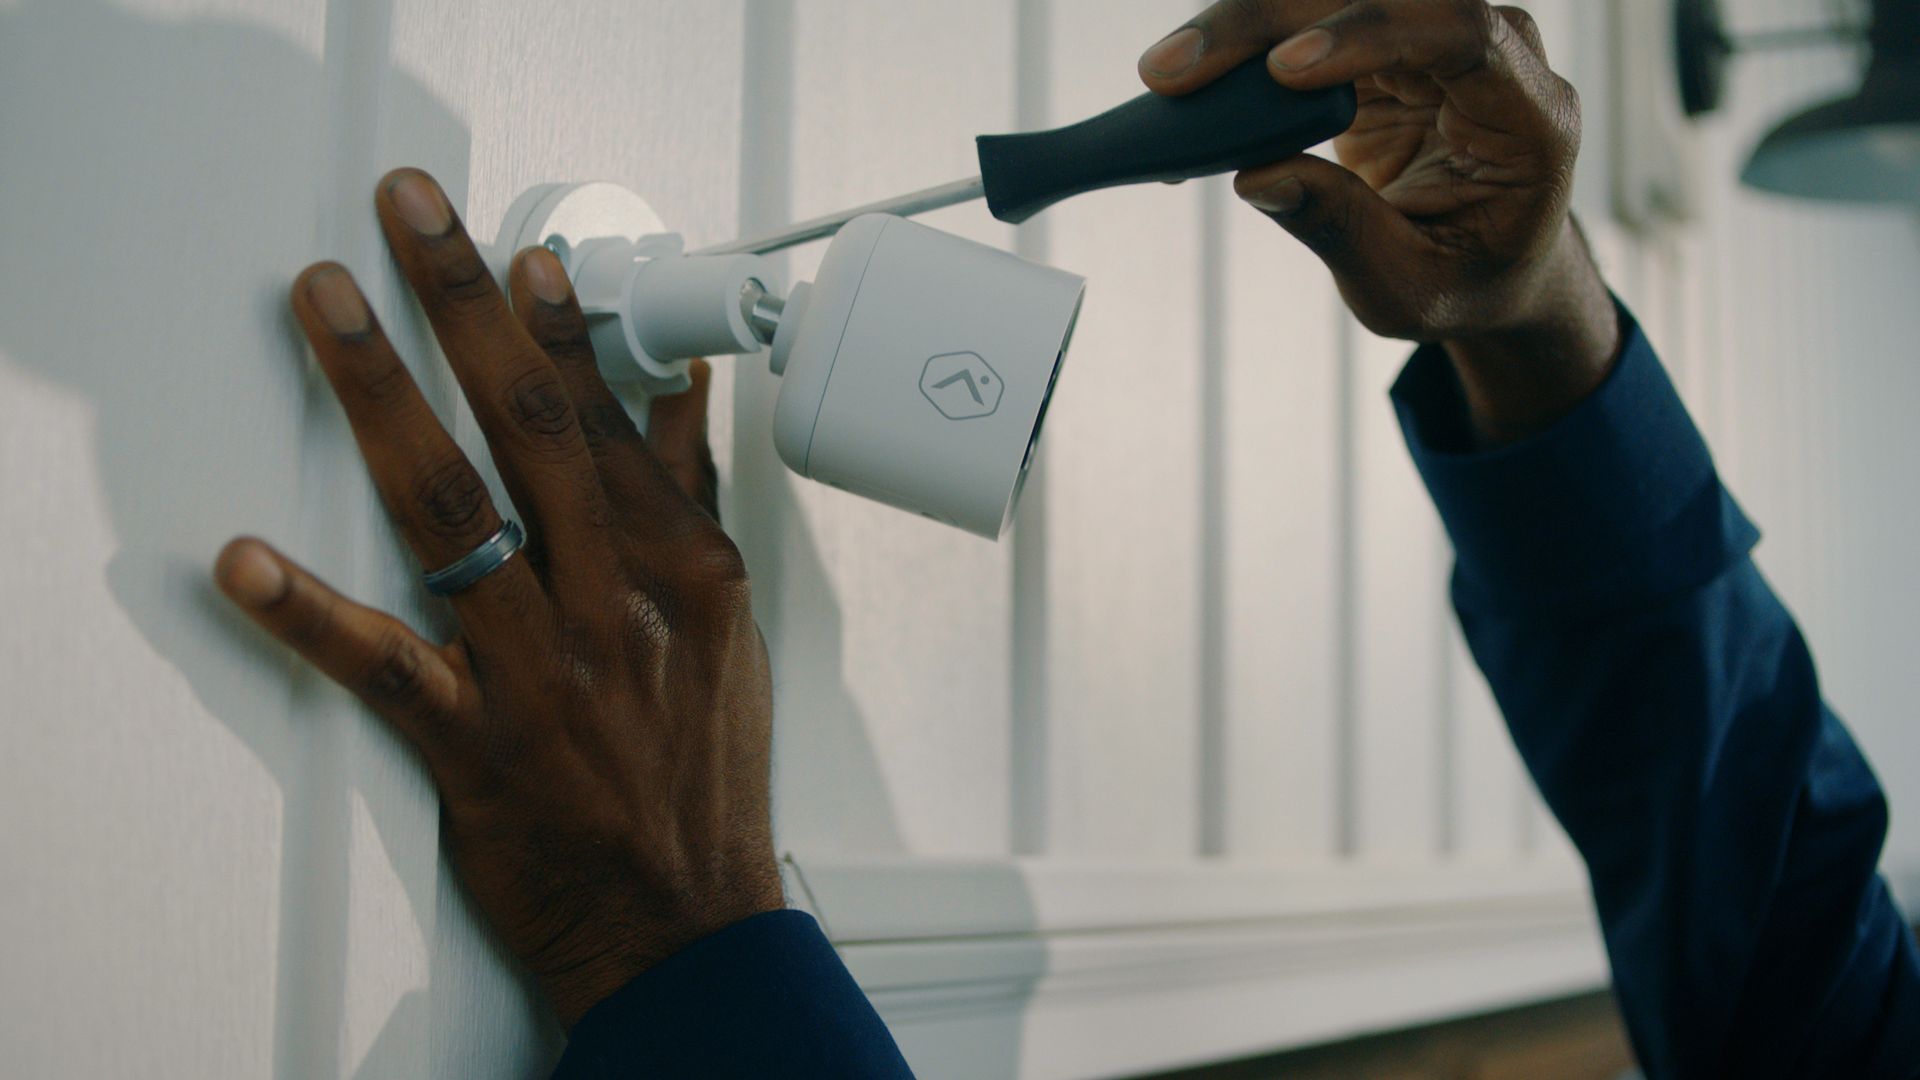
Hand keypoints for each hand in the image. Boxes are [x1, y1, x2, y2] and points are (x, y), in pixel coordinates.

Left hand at [214, 169, 780, 1026]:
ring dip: (382, 400)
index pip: (610, 418)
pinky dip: (310, 614)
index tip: (519, 251)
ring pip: (455, 515)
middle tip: (408, 217)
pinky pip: (385, 668)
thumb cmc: (697, 770)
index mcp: (680, 568)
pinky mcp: (477, 747)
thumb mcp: (723, 623)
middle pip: (530, 429)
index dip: (557, 323)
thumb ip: (687, 499)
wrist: (682, 913)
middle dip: (463, 307)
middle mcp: (614, 602)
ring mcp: (544, 672)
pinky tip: (247, 561)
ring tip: (329, 310)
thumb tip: (676, 397)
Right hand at [1140, 0, 1621, 444]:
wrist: (1488, 264)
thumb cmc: (1462, 281)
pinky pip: (1306, 23)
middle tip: (1175, 70)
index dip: (1371, 35)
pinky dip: (1243, 50)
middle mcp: (1492, 52)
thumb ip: (1343, 229)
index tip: (1284, 71)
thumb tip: (1253, 175)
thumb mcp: (1408, 285)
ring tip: (1166, 73)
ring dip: (1247, 22)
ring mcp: (1434, 37)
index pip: (1459, 33)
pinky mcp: (1382, 42)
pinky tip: (1187, 84)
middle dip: (1273, 20)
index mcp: (1529, 115)